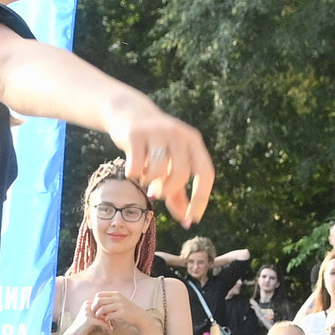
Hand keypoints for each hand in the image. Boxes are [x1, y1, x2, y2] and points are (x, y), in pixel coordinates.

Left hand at [86, 289, 144, 334]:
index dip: (94, 301)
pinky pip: (110, 316)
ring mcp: (120, 305)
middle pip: (99, 300)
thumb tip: (96, 301)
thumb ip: (110, 300)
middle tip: (94, 314)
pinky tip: (107, 321)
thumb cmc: (127, 310)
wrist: (140, 316)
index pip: (99, 295)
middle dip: (94, 308)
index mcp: (115, 294)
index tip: (95, 308)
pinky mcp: (122, 313)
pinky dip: (106, 319)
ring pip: (103, 308)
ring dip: (98, 314)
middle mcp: (117, 298)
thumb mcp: (119, 301)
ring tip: (98, 318)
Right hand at [103, 102, 213, 227]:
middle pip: (181, 174)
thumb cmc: (154, 146)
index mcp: (193, 141)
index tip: (192, 219)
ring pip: (158, 170)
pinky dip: (134, 174)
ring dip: (149, 181)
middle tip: (157, 194)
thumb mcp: (170, 166)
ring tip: (144, 176)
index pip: (206, 174)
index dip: (201, 199)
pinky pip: (137, 166)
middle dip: (168, 191)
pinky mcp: (135, 134)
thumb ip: (179, 193)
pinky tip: (132, 170)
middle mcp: (179, 134)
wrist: (129, 113)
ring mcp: (157, 132)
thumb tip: (186, 222)